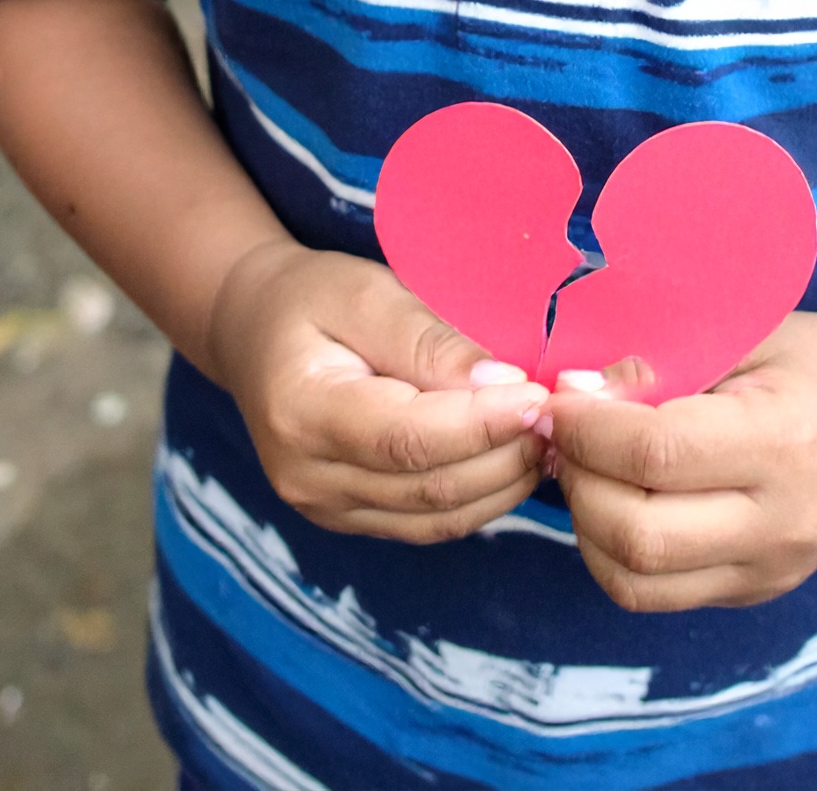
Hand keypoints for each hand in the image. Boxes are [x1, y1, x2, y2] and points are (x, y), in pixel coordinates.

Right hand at [207, 239, 549, 541]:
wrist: (255, 331)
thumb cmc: (313, 299)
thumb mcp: (364, 293)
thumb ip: (426, 339)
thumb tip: (499, 381)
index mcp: (301, 412)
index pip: (406, 438)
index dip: (481, 424)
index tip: (539, 394)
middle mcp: (308, 477)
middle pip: (429, 487)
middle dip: (506, 454)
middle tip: (560, 413)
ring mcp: (326, 509)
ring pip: (438, 517)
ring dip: (505, 483)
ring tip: (549, 435)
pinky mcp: (351, 519)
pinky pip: (429, 523)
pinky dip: (482, 497)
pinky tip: (514, 457)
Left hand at [546, 308, 816, 609]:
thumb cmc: (806, 357)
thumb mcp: (745, 331)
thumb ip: (665, 361)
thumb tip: (578, 393)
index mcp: (784, 442)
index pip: (655, 453)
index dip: (588, 426)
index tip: (557, 395)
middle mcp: (781, 523)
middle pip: (636, 532)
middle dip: (577, 478)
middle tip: (561, 430)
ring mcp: (769, 570)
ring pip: (634, 579)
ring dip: (585, 522)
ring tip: (582, 464)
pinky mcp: (753, 593)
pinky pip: (654, 592)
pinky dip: (610, 550)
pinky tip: (611, 496)